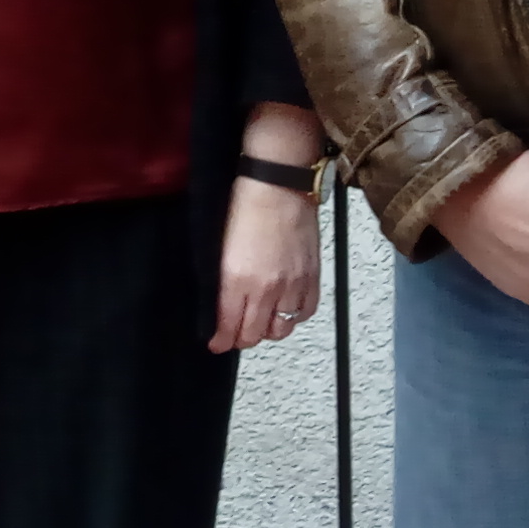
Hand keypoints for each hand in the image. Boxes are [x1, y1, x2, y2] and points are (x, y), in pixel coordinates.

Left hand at [212, 176, 321, 351]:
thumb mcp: (219, 247)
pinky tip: (286, 310)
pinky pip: (305, 313)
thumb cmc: (245, 205)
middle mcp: (265, 289)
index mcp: (236, 280)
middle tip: (236, 336)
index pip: (228, 327)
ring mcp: (292, 285)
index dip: (221, 340)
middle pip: (254, 334)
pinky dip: (294, 317)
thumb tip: (220, 304)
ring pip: (281, 330)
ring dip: (268, 331)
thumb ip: (221, 282)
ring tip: (261, 322)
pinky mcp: (311, 276)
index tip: (217, 343)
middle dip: (241, 339)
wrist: (279, 184)